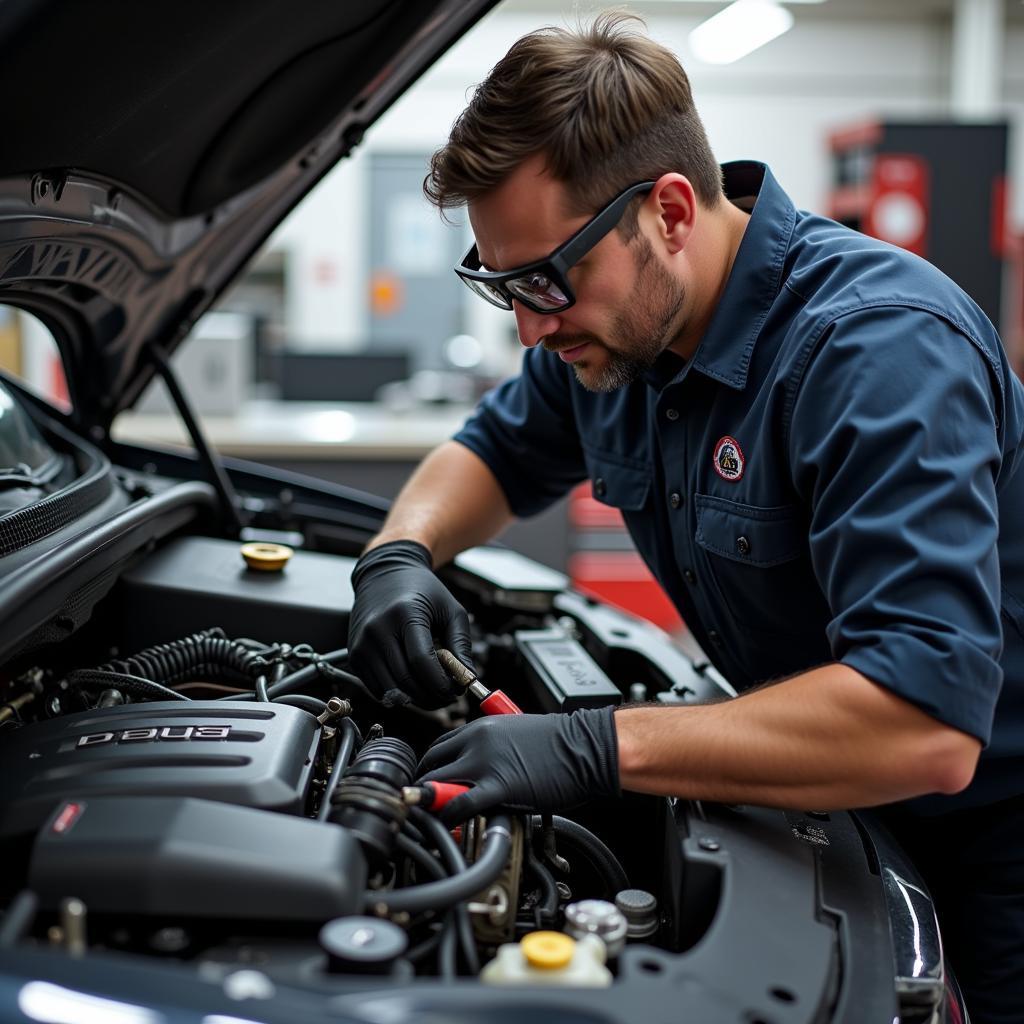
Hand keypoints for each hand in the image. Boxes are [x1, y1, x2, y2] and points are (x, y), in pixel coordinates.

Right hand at [348, 539, 472, 708]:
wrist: (385, 575)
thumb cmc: (422, 590)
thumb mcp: (451, 610)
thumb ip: (461, 645)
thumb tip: (467, 679)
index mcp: (405, 614)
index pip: (421, 661)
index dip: (441, 684)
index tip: (454, 691)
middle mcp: (378, 629)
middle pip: (405, 680)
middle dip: (431, 697)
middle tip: (446, 696)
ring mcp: (362, 644)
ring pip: (390, 690)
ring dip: (415, 699)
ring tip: (431, 690)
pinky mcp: (354, 655)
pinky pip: (376, 688)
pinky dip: (396, 694)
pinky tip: (410, 683)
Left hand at [416, 707, 619, 823]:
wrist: (586, 747)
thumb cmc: (561, 743)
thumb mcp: (516, 733)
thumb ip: (493, 749)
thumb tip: (480, 769)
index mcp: (482, 727)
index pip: (440, 746)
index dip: (432, 767)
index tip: (432, 780)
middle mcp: (478, 741)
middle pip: (433, 763)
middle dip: (425, 784)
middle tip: (427, 802)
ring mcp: (486, 763)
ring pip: (438, 783)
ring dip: (430, 801)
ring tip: (432, 816)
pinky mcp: (499, 786)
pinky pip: (460, 804)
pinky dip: (448, 816)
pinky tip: (449, 825)